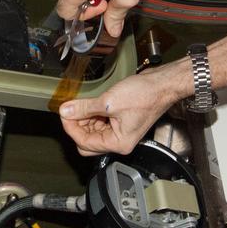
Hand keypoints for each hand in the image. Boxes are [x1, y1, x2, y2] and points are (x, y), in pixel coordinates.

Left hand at [58, 64, 187, 155]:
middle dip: (77, 126)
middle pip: (87, 142)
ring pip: (93, 133)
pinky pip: (101, 124)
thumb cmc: (145, 95)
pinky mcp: (121, 122)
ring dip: (84, 120)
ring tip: (80, 105)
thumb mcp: (109, 102)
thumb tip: (66, 111)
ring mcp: (120, 132)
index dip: (71, 127)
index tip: (64, 113)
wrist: (162, 84)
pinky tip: (89, 105)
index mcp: (118, 143)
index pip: (84, 143)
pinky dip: (93, 116)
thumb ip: (84, 108)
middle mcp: (120, 142)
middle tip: (70, 110)